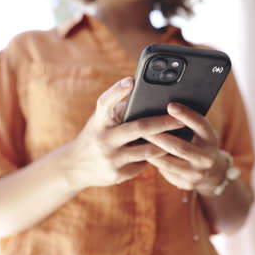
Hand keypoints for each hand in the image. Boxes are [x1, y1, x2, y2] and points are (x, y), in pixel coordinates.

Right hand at [66, 77, 185, 187]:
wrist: (74, 167)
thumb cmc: (96, 135)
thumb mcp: (101, 121)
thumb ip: (119, 110)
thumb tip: (147, 96)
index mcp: (99, 121)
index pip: (106, 102)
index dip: (118, 90)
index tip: (131, 80)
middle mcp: (103, 139)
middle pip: (138, 128)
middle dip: (162, 122)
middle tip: (180, 119)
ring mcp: (110, 159)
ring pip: (147, 150)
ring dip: (165, 144)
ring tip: (180, 137)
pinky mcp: (117, 174)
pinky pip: (143, 164)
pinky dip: (154, 158)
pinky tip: (164, 154)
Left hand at [145, 103, 229, 194]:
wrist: (211, 171)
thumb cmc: (198, 141)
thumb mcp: (199, 132)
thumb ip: (186, 121)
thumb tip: (166, 107)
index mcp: (211, 139)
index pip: (200, 125)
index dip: (186, 115)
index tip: (170, 105)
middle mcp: (207, 157)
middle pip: (180, 146)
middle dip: (160, 135)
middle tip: (142, 125)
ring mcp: (197, 173)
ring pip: (168, 162)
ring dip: (151, 150)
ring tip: (137, 139)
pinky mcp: (186, 183)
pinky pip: (165, 171)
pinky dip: (153, 161)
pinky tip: (141, 153)